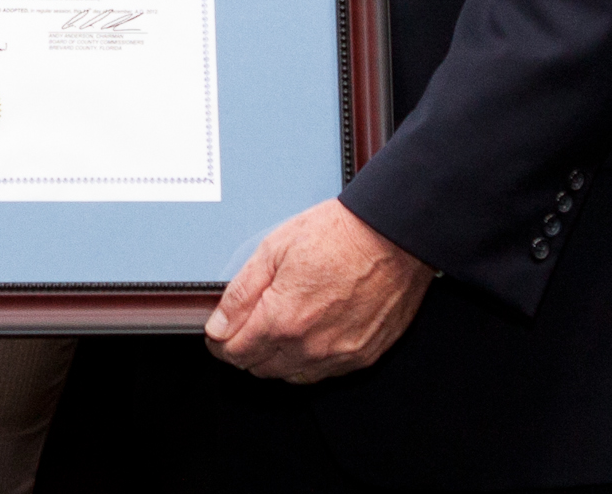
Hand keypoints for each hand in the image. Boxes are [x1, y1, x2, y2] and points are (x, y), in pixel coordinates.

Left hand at [203, 198, 432, 382]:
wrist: (393, 235)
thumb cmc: (338, 235)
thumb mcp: (273, 250)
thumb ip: (240, 295)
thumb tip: (218, 326)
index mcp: (282, 320)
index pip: (235, 353)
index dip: (220, 343)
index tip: (220, 333)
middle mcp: (309, 347)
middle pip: (260, 369)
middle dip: (247, 350)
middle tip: (249, 325)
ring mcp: (338, 355)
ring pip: (291, 376)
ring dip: (278, 358)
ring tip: (281, 327)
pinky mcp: (363, 356)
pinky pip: (324, 373)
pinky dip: (310, 360)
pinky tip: (310, 334)